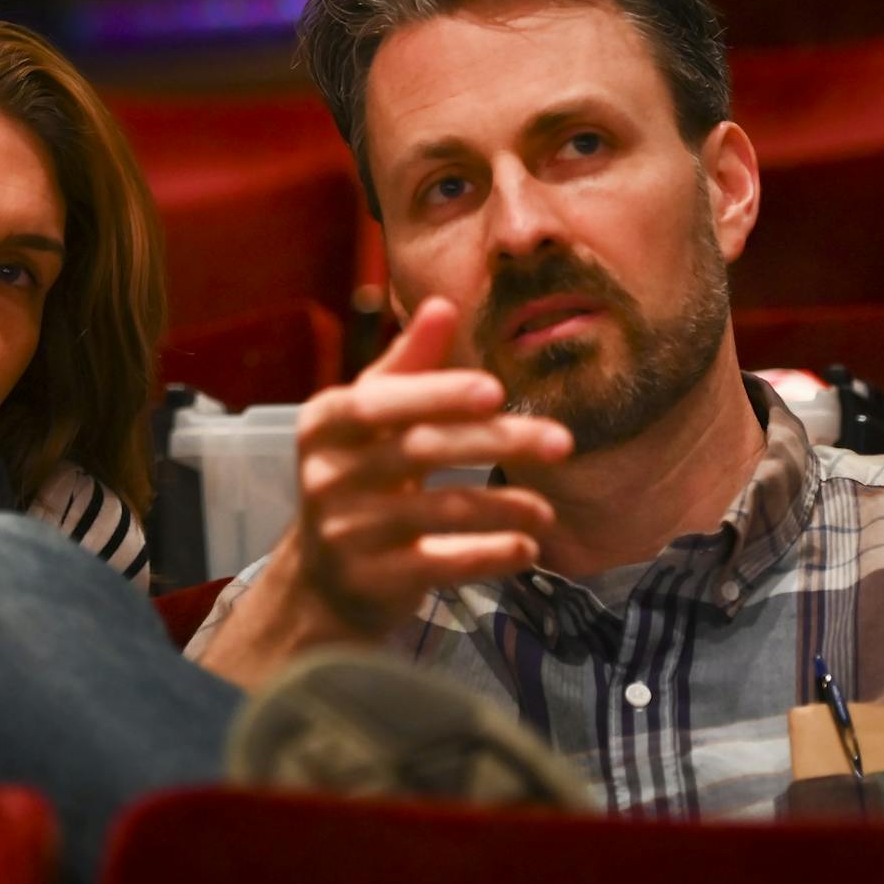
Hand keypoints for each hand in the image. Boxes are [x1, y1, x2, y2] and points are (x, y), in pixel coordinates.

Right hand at [288, 296, 571, 637]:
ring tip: (546, 511)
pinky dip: (489, 555)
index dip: (438, 394)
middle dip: (496, 442)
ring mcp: (346, 531)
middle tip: (562, 441)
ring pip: (438, 511)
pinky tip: (527, 548)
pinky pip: (441, 565)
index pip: (381, 402)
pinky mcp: (372, 579)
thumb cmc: (358, 478)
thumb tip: (443, 304)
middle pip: (420, 450)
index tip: (496, 388)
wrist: (322, 578)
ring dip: (503, 507)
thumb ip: (407, 365)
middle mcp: (327, 475)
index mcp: (326, 423)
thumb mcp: (370, 418)